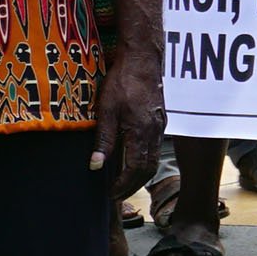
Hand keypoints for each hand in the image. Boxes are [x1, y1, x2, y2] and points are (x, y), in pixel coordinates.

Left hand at [92, 55, 165, 198]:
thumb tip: (95, 165)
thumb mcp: (106, 111)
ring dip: (140, 175)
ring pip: (154, 159)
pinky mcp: (161, 119)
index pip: (135, 168)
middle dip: (133, 185)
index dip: (124, 184)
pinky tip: (133, 159)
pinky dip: (145, 161)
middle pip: (148, 168)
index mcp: (141, 132)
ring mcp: (160, 126)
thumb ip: (104, 140)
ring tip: (125, 182)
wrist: (143, 60)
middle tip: (118, 195)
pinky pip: (156, 147)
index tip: (112, 194)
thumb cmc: (123, 82)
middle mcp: (155, 132)